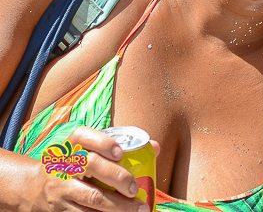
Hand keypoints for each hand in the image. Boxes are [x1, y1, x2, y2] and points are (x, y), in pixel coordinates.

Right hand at [25, 126, 158, 210]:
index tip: (121, 153)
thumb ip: (116, 147)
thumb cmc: (72, 165)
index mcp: (70, 145)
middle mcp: (63, 164)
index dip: (104, 142)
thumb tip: (154, 147)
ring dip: (118, 206)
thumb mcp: (84, 151)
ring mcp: (60, 188)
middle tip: (135, 188)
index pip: (82, 135)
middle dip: (118, 176)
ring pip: (91, 197)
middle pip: (91, 165)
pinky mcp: (60, 210)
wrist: (31, 188)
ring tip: (138, 209)